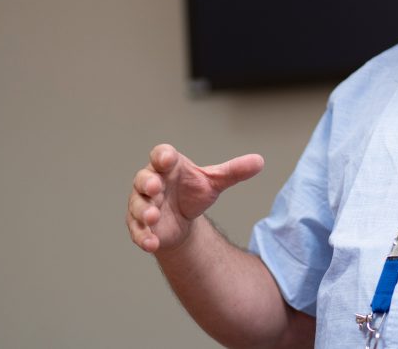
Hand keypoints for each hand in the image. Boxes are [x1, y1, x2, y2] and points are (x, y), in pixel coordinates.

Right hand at [126, 144, 263, 253]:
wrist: (184, 218)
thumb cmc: (194, 191)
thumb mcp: (214, 181)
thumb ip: (234, 171)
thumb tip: (260, 161)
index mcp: (168, 166)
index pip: (161, 155)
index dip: (163, 156)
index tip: (168, 158)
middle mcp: (151, 182)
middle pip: (143, 179)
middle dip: (148, 183)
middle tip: (155, 187)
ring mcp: (143, 204)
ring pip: (138, 205)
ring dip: (144, 211)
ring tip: (153, 216)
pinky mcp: (140, 226)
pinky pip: (138, 231)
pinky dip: (143, 237)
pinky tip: (152, 244)